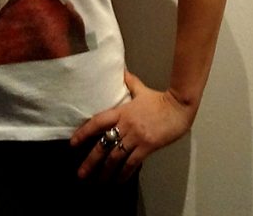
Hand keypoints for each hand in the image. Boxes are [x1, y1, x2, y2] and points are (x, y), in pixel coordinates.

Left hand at [70, 71, 193, 182]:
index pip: (98, 122)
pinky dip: (123, 174)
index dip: (84, 133)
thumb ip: (130, 83)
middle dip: (90, 161)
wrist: (180, 106)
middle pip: (104, 145)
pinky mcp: (147, 146)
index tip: (73, 144)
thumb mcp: (143, 90)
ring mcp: (137, 137)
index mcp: (123, 111)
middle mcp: (126, 125)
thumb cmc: (160, 99)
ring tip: (97, 183)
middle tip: (80, 174)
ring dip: (105, 172)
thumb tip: (121, 71)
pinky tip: (118, 181)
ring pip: (115, 158)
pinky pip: (131, 163)